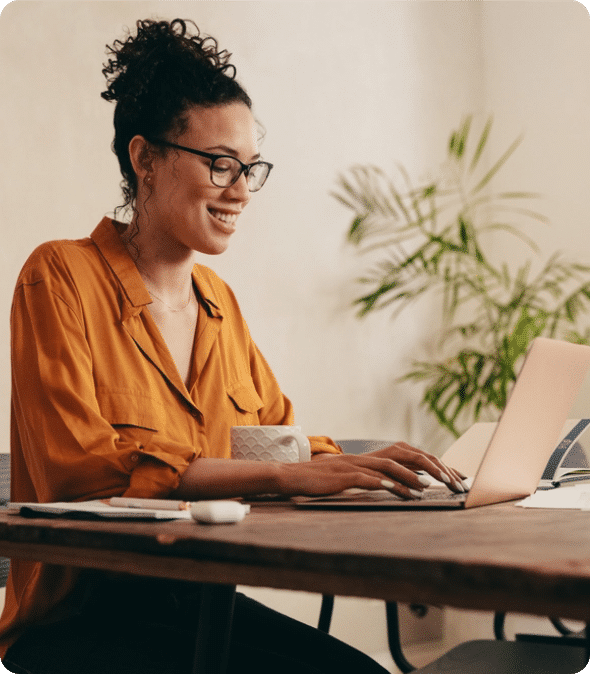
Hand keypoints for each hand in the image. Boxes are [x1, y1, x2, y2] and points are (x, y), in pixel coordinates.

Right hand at [276, 442, 466, 499]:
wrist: (293, 477)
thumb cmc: (323, 481)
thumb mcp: (352, 479)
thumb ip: (373, 479)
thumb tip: (397, 486)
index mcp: (371, 458)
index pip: (409, 457)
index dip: (432, 465)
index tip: (452, 477)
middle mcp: (367, 458)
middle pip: (405, 457)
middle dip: (430, 469)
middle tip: (450, 482)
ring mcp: (355, 465)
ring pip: (389, 467)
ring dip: (411, 477)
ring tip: (428, 488)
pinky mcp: (343, 476)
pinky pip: (367, 478)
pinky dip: (384, 483)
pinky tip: (397, 491)